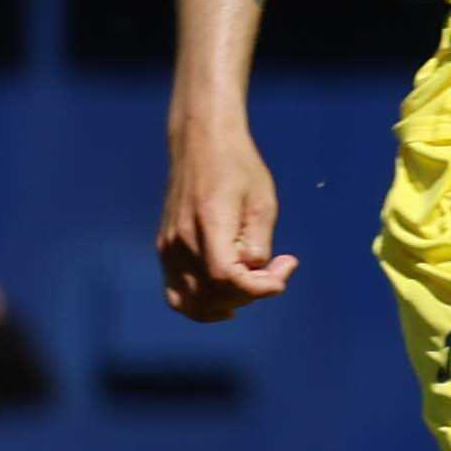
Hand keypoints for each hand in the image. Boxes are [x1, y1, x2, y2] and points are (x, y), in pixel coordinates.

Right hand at [156, 119, 295, 320]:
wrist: (201, 145)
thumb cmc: (238, 168)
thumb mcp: (263, 203)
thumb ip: (259, 244)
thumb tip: (256, 274)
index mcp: (208, 224)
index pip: (226, 278)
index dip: (259, 286)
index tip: (286, 266)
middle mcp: (180, 241)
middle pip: (212, 295)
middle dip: (252, 292)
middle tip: (278, 268)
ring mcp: (168, 249)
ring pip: (192, 303)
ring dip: (228, 303)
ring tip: (254, 284)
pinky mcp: (165, 250)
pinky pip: (177, 294)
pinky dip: (202, 305)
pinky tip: (228, 300)